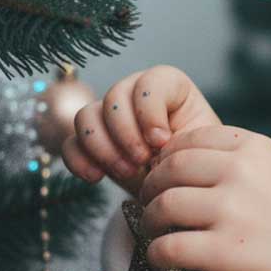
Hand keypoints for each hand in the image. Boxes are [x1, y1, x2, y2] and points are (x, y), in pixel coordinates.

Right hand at [61, 65, 221, 198]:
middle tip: (142, 161)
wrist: (183, 188)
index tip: (162, 141)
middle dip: (126, 133)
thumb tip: (157, 144)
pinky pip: (70, 143)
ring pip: (86, 116)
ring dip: (103, 147)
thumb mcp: (200, 147)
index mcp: (170, 87)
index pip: (150, 82)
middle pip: (114, 97)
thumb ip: (183, 138)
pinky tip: (96, 177)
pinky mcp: (91, 142)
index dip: (150, 111)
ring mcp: (109, 116)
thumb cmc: (197, 162)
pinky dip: (79, 160)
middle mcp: (135, 94)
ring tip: (127, 172)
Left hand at [136, 124, 270, 270]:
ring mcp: (232, 211)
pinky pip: (166, 248)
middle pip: (170, 169)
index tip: (166, 176)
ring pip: (163, 206)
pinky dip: (157, 256)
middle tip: (151, 205)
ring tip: (159, 233)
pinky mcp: (223, 251)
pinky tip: (164, 260)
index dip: (169, 158)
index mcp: (257, 148)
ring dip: (151, 222)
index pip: (191, 139)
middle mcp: (242, 172)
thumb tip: (179, 165)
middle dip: (152, 188)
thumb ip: (240, 164)